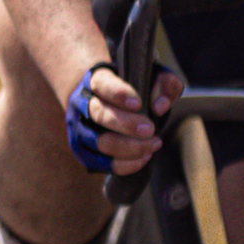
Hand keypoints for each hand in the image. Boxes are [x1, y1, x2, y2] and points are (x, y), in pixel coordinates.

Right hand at [65, 59, 181, 176]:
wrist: (109, 103)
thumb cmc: (133, 89)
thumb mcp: (154, 78)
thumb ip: (164, 85)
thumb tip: (160, 107)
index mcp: (96, 79)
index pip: (102, 84)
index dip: (118, 94)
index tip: (138, 104)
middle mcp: (82, 103)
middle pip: (98, 114)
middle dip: (126, 125)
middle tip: (150, 129)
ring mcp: (79, 128)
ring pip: (98, 142)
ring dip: (128, 148)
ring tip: (152, 145)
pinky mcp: (83, 150)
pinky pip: (99, 163)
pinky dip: (123, 164)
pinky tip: (143, 157)